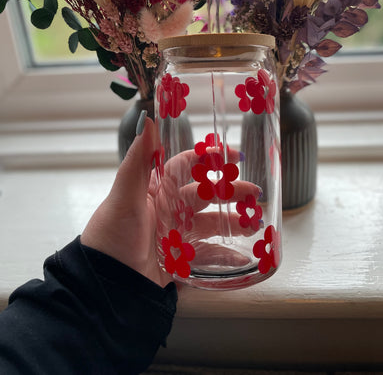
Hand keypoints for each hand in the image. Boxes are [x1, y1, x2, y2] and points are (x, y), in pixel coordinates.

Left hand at [81, 116, 261, 286]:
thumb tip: (146, 121)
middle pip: (204, 195)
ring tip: (254, 223)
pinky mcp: (179, 261)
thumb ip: (137, 160)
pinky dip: (225, 255)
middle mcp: (166, 210)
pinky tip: (241, 256)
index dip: (207, 158)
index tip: (232, 154)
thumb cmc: (110, 237)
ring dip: (232, 222)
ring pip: (210, 224)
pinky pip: (206, 255)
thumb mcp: (124, 197)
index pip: (185, 167)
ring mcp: (174, 236)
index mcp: (154, 190)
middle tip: (254, 192)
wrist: (104, 286)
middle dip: (230, 192)